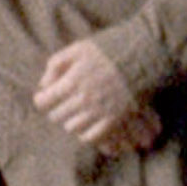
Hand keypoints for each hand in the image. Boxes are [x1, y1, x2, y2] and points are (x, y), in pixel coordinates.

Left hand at [34, 38, 161, 156]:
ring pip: (71, 128)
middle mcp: (83, 100)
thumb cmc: (109, 49)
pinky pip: (92, 137)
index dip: (42, 99)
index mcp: (72, 81)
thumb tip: (43, 84)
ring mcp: (98, 112)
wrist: (143, 56)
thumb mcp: (78, 48)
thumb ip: (56, 64)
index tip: (46, 97)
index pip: (44, 102)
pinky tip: (88, 124)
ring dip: (70, 121)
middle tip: (62, 104)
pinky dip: (86, 133)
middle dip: (56, 109)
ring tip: (76, 113)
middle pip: (56, 116)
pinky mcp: (114, 120)